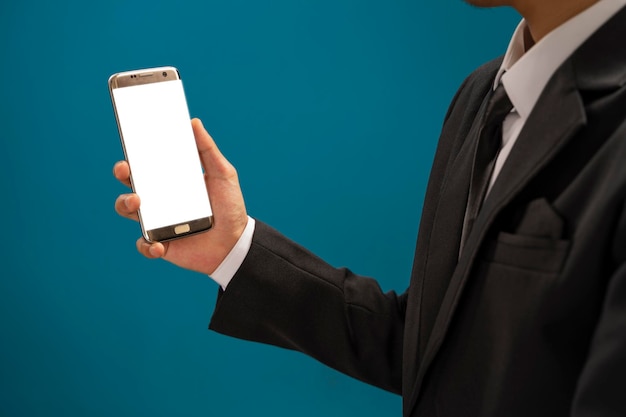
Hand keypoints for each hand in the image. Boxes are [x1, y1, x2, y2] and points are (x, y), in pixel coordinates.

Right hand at [113, 118, 247, 275]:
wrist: (236, 241)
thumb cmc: (229, 206)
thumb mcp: (223, 174)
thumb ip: (208, 150)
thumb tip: (194, 122)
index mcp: (171, 180)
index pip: (146, 163)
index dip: (134, 151)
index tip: (130, 140)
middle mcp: (159, 199)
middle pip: (130, 182)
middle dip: (123, 173)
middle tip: (126, 169)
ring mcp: (158, 221)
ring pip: (128, 210)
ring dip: (126, 204)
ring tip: (138, 202)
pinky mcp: (161, 244)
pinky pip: (145, 245)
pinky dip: (148, 245)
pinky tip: (161, 244)